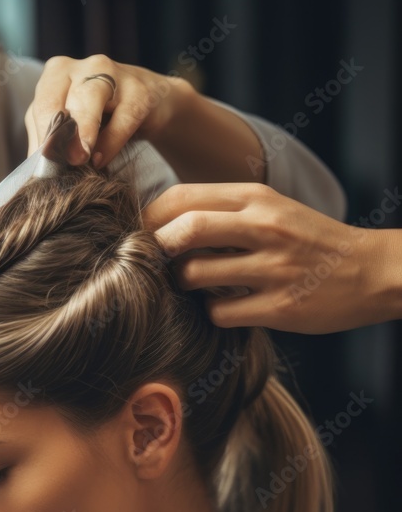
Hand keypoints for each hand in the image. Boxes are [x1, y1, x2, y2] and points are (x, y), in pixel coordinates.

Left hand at [25, 54, 180, 168]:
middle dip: (54, 131)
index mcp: (57, 75)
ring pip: (89, 97)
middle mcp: (81, 68)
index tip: (38, 171)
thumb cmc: (103, 118)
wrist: (151, 105)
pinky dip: (111, 141)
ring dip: (82, 129)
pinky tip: (101, 159)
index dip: (39, 139)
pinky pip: (123, 117)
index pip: (40, 107)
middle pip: (57, 96)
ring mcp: (113, 74)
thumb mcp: (72, 127)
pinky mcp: (140, 92)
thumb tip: (34, 175)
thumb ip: (52, 143)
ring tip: (79, 158)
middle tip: (54, 163)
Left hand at [143, 182, 394, 333]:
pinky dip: (213, 313)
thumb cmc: (309, 240)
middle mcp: (264, 228)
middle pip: (184, 231)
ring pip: (195, 276)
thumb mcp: (272, 208)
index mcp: (257, 198)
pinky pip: (219, 313)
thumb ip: (224, 210)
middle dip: (158, 250)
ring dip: (183, 285)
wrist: (370, 270)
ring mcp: (272, 269)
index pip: (183, 198)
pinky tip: (226, 307)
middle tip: (156, 263)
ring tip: (194, 285)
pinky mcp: (279, 307)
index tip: (142, 234)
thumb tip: (162, 222)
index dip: (151, 218)